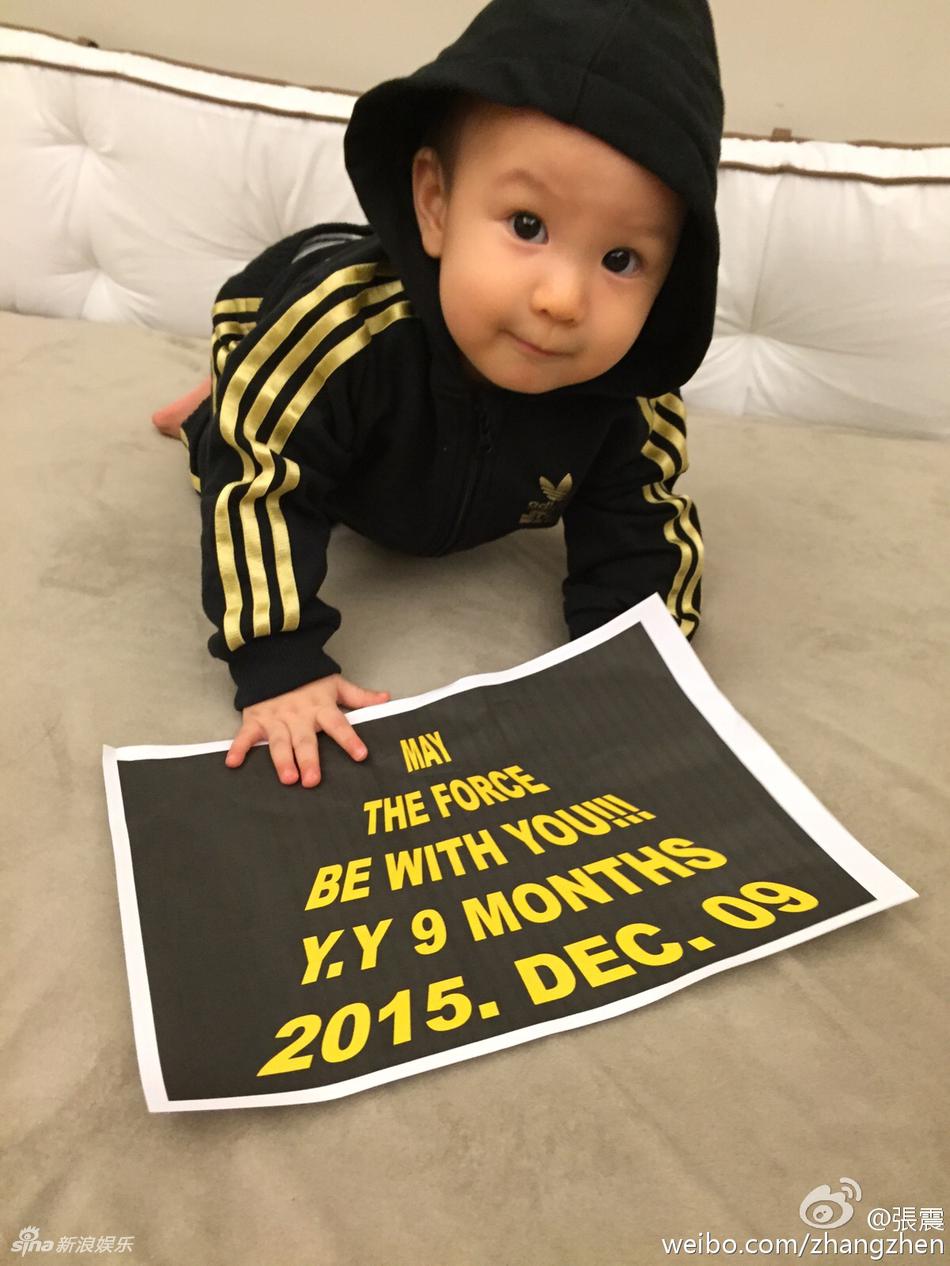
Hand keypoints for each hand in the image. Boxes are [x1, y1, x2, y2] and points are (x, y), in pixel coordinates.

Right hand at [226, 674, 389, 786]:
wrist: (274, 658)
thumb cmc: (308, 678)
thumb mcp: (335, 684)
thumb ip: (359, 697)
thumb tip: (387, 699)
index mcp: (320, 707)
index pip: (338, 724)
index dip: (349, 739)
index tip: (361, 755)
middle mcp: (299, 715)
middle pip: (305, 740)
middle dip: (309, 759)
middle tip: (312, 781)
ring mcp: (276, 718)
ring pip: (279, 741)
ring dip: (282, 760)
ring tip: (287, 779)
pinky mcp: (256, 719)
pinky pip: (245, 735)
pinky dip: (238, 748)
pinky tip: (233, 763)